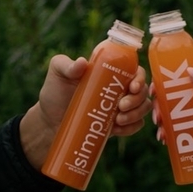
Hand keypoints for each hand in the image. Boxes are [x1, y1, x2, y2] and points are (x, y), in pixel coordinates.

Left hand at [19, 43, 151, 166]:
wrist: (50, 123)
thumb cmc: (54, 93)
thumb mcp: (57, 74)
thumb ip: (66, 65)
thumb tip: (82, 62)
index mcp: (110, 72)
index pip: (134, 70)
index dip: (140, 77)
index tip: (132, 87)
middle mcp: (119, 88)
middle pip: (142, 91)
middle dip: (137, 100)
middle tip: (121, 106)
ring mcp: (120, 107)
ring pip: (143, 108)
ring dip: (136, 114)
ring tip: (118, 120)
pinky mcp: (118, 125)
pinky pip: (136, 125)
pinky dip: (131, 127)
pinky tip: (117, 129)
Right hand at [151, 68, 192, 191]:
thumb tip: (190, 71)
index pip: (181, 78)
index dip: (164, 83)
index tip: (153, 92)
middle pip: (173, 98)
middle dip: (161, 107)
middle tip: (157, 118)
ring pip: (173, 114)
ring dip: (163, 122)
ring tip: (160, 133)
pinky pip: (179, 129)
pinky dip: (170, 133)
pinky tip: (164, 140)